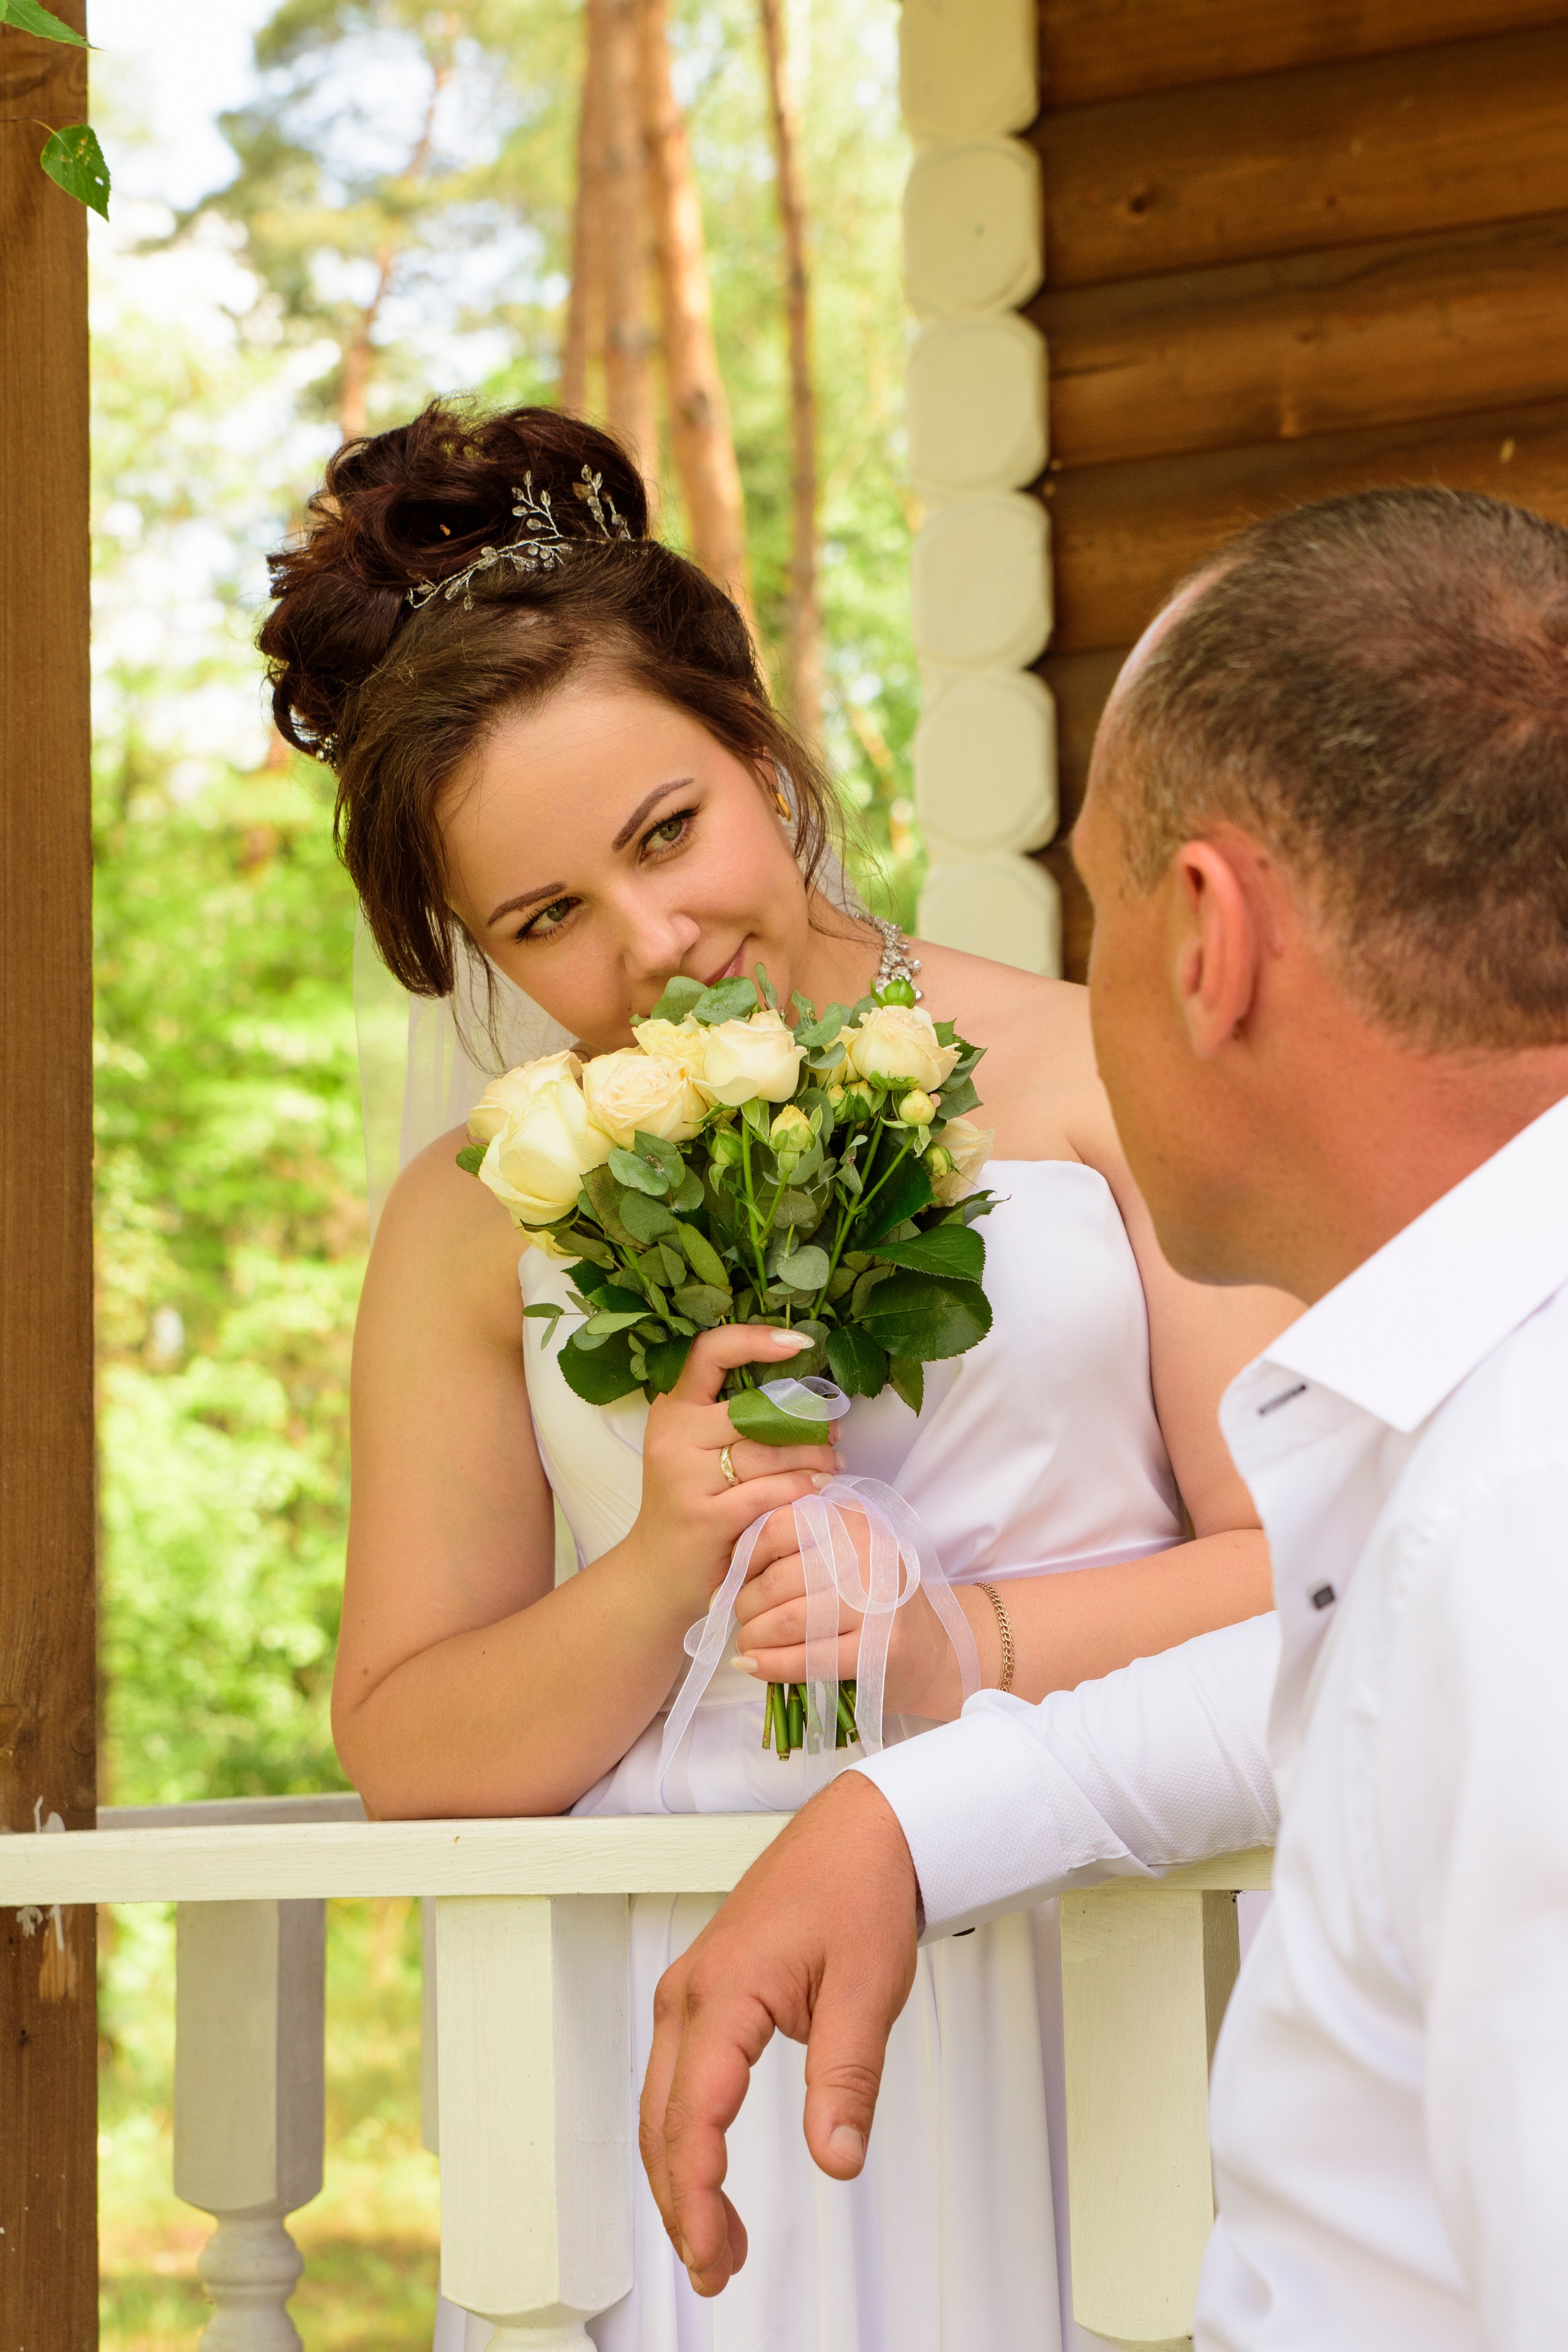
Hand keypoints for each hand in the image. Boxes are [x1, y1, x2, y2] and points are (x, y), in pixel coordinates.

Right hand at [632, 1326, 842, 1621]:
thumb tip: (804, 1394)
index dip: (754, 1339)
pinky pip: (768, 1492)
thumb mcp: (695, 1449)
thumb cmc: (690, 1502)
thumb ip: (733, 1418)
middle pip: (755, 1408)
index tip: (799, 1342)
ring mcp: (686, 1477)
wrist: (657, 1572)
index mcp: (673, 1408)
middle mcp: (674, 1435)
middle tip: (835, 1429)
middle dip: (806, 1418)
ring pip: (767, 1451)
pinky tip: (820, 1489)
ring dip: (813, 1456)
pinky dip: (801, 1489)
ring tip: (835, 1462)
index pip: (709, 1352)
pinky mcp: (706, 1516)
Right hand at [639, 1771, 919, 2295]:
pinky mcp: (704, 1992)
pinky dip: (684, 2134)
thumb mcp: (868, 1990)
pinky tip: (708, 2172)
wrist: (862, 1829)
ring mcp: (691, 1990)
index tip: (711, 2252)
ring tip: (716, 2241)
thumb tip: (837, 2159)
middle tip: (714, 2268)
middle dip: (681, 2204)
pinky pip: (675, 2077)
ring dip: (679, 2176)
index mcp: (724, 1990)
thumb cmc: (860, 1889)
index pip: (693, 2115)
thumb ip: (847, 2081)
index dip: (697, 2195)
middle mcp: (691, 1991)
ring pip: (661, 2104)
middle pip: (661, 2121)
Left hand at [731, 1504, 984, 1719]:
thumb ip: (806, 1537)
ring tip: (746, 1641)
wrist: (934, 1652)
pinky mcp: (877, 1650)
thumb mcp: (850, 1551)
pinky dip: (770, 1665)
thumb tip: (734, 1545)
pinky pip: (805, 1659)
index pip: (780, 1526)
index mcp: (856, 1523)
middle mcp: (869, 1555)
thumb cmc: (877, 1601)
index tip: (736, 1576)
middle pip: (777, 1579)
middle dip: (744, 1604)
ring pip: (786, 1620)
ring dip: (752, 1635)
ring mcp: (876, 1603)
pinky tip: (754, 1665)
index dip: (746, 1555)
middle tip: (738, 1616)